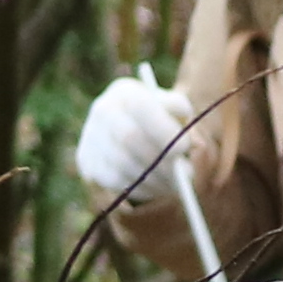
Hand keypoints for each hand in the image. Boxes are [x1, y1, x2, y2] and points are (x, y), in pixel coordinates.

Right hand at [74, 74, 188, 206]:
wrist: (126, 128)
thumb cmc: (161, 118)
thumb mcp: (175, 110)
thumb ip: (186, 121)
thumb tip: (194, 145)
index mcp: (125, 92)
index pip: (141, 108)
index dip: (163, 130)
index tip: (184, 149)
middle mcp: (102, 111)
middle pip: (129, 138)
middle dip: (161, 159)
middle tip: (185, 175)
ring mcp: (91, 138)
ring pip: (123, 164)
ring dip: (154, 179)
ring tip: (175, 183)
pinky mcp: (88, 164)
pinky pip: (116, 182)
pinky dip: (141, 188)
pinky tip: (156, 185)